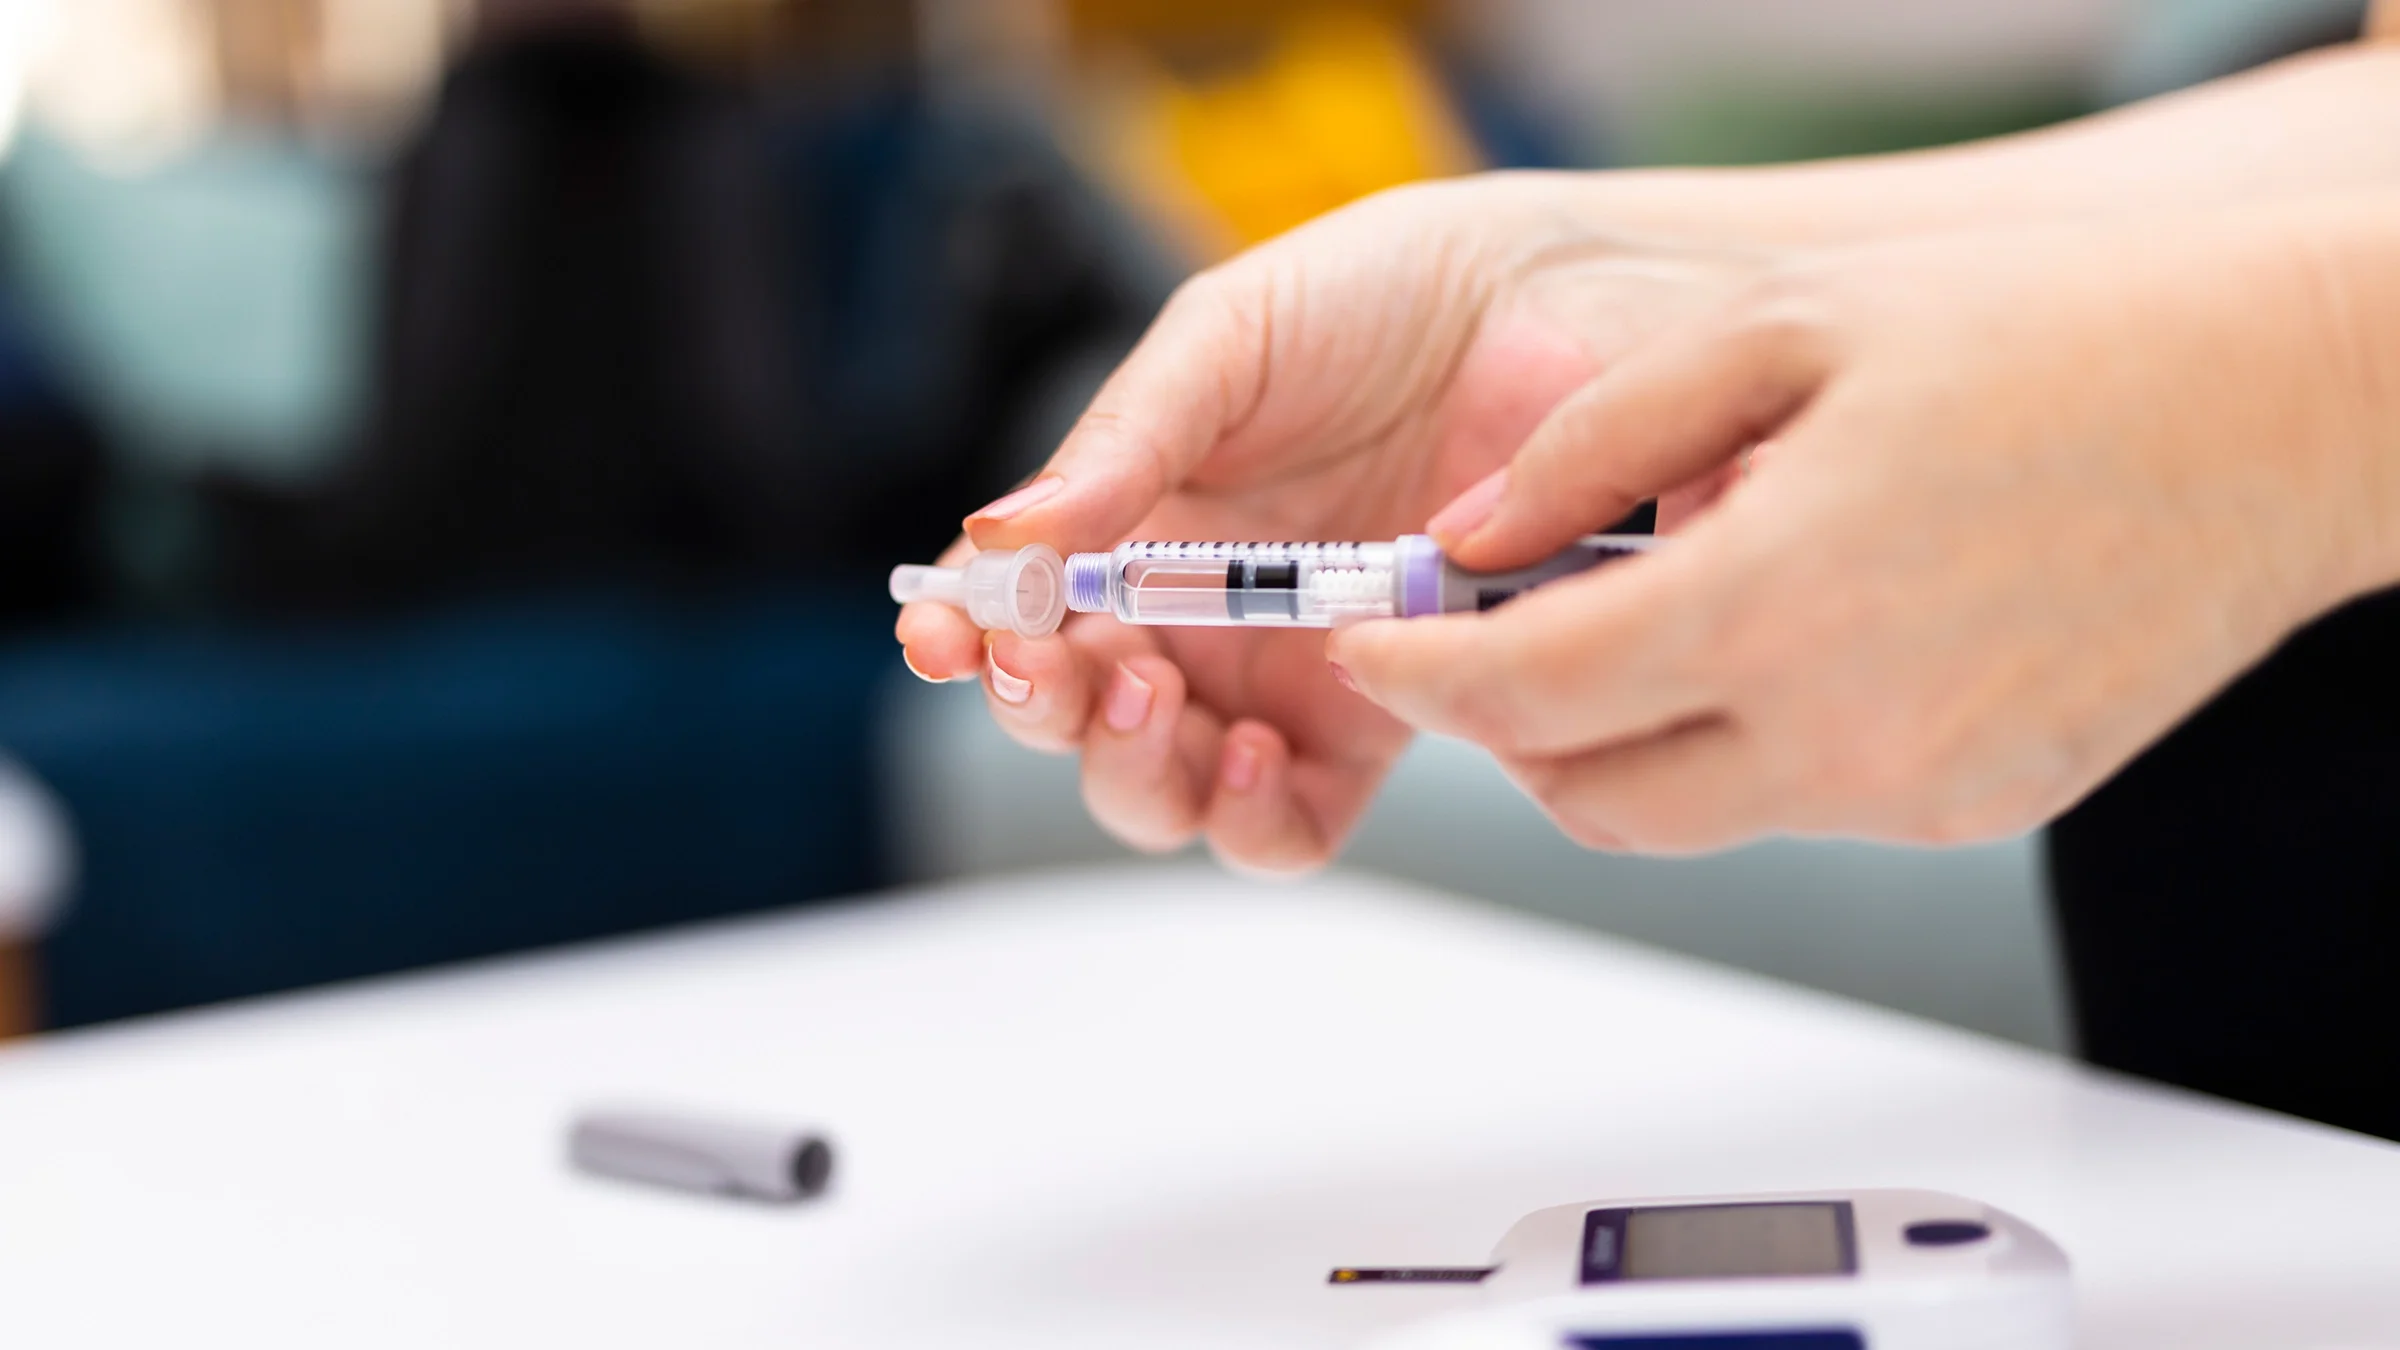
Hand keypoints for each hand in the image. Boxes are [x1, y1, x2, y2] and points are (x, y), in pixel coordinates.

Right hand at [895, 174, 1758, 871]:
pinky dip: (1247, 815)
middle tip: (1058, 667)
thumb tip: (999, 536)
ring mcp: (1280, 679)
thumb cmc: (1381, 300)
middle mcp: (1194, 616)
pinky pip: (1290, 822)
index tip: (941, 635)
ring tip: (1156, 698)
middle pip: (1077, 722)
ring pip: (1166, 791)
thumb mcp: (1224, 342)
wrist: (1554, 312)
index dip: (965, 639)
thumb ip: (1121, 444)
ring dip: (1131, 770)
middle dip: (1043, 712)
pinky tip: (1249, 748)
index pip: (1021, 612)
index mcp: (1133, 526)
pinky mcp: (1375, 720)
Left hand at [1332, 198, 2399, 852]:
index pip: (1519, 695)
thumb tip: (1467, 535)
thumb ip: (1593, 443)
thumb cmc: (2047, 343)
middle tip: (1494, 632)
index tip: (1369, 644)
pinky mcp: (1972, 813)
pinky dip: (1742, 746)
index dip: (1414, 675)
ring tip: (1656, 612)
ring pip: (1680, 817)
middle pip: (1578, 795)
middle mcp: (1839, 731)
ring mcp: (1912, 790)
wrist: (2271, 414)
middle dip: (1503, 725)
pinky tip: (1791, 638)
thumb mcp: (1780, 331)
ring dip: (1618, 741)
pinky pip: (1795, 806)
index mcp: (1773, 602)